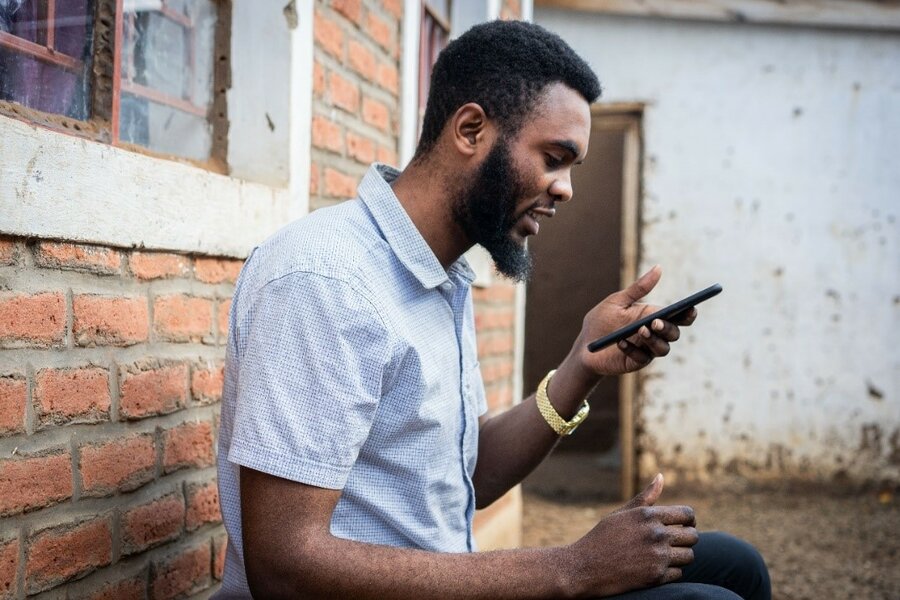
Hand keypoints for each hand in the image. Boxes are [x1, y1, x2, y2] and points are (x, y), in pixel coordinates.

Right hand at [564, 474, 698, 597]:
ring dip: (680, 556)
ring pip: (689, 556)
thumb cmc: (602, 537)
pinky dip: (671, 572)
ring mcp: (657, 556)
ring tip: (665, 556)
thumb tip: (661, 476)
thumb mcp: (622, 514)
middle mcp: (656, 534)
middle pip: (692, 536)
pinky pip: (679, 573)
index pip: (687, 514)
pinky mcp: (656, 577)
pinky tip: (656, 568)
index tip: (684, 525)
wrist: (584, 568)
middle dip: (686, 539)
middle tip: (675, 543)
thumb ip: (645, 498)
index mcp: (648, 515)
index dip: (689, 520)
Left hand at [573, 265, 696, 376]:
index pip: (678, 317)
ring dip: (654, 340)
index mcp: (652, 316)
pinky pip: (642, 359)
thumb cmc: (601, 320)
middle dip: (668, 328)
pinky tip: (621, 342)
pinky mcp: (636, 362)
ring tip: (640, 330)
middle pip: (674, 333)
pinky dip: (632, 350)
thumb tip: (659, 267)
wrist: (584, 344)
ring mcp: (646, 349)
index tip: (691, 308)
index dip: (688, 314)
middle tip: (655, 322)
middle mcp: (654, 334)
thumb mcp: (617, 301)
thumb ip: (638, 288)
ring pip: (663, 348)